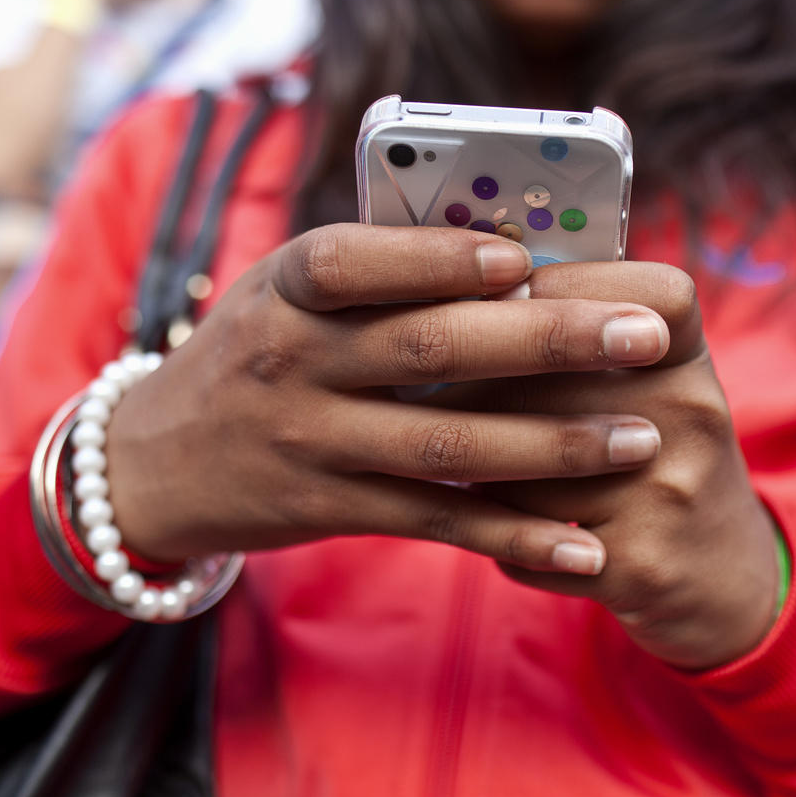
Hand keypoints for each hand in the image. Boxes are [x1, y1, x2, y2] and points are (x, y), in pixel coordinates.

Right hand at [104, 224, 672, 573]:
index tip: (525, 257)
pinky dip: (512, 534)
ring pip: (447, 447)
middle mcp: (295, 362)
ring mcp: (312, 443)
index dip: (440, 258)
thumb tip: (512, 251)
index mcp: (287, 287)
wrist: (153, 462)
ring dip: (552, 445)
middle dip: (548, 340)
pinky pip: (435, 523)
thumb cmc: (253, 349)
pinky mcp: (332, 509)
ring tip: (641, 437)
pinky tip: (581, 545)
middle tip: (643, 335)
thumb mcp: (283, 292)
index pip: (358, 261)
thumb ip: (376, 271)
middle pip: (432, 349)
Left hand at [436, 261, 779, 669]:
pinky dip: (496, 538)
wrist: (726, 577)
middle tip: (430, 391)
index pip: (639, 293)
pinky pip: (523, 540)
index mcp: (691, 359)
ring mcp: (668, 492)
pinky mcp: (638, 564)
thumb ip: (585, 336)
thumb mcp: (654, 385)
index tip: (501, 296)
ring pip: (522, 465)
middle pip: (550, 378)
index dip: (564, 286)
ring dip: (476, 468)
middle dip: (474, 387)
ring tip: (461, 465)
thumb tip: (471, 293)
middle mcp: (692, 415)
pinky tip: (495, 532)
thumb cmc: (658, 457)